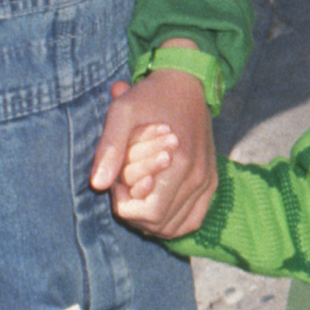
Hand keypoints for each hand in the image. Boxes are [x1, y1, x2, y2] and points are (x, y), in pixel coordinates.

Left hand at [92, 64, 218, 239]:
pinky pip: (194, 220)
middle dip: (135, 212)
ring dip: (152, 221)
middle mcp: (198, 177)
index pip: (147, 213)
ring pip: (177, 227)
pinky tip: (158, 208)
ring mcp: (207, 181)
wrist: (186, 82)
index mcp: (179, 163)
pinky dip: (174, 223)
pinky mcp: (211, 182)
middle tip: (126, 186)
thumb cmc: (151, 97)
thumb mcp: (122, 112)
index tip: (118, 180)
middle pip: (160, 224)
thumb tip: (98, 185)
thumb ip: (109, 148)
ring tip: (138, 196)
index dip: (125, 204)